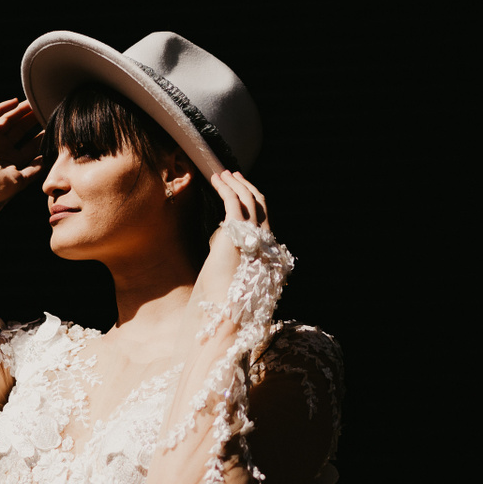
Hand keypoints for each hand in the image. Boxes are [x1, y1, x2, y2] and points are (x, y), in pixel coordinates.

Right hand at [0, 99, 45, 210]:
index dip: (42, 135)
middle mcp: (3, 149)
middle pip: (20, 130)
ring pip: (8, 121)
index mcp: (13, 161)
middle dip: (32, 119)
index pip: (31, 145)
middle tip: (45, 107)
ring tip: (33, 101)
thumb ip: (34, 169)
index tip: (54, 126)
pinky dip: (1, 108)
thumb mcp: (21, 180)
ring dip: (19, 111)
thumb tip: (46, 158)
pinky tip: (14, 101)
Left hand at [190, 170, 270, 304]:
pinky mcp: (237, 232)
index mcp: (266, 248)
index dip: (253, 198)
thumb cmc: (226, 297)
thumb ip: (233, 254)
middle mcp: (264, 238)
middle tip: (232, 174)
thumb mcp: (233, 271)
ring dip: (234, 183)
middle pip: (259, 203)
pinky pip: (233, 202)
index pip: (264, 215)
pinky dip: (225, 188)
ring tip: (221, 174)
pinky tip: (216, 181)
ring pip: (248, 198)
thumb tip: (220, 243)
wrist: (226, 309)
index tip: (241, 187)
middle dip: (245, 186)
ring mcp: (253, 234)